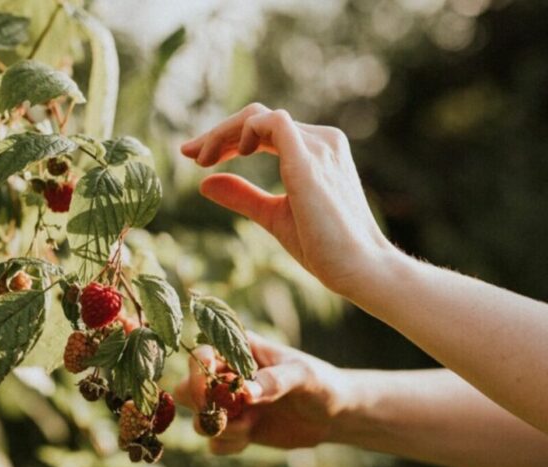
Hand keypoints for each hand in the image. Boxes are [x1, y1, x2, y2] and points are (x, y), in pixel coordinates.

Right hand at [174, 333, 346, 454]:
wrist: (334, 414)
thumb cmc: (320, 382)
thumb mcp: (302, 376)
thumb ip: (274, 381)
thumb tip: (245, 393)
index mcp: (239, 350)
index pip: (201, 354)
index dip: (198, 372)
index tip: (212, 390)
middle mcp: (228, 375)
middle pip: (188, 387)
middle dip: (200, 404)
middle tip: (225, 414)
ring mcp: (230, 405)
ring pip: (198, 417)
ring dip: (219, 427)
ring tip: (249, 425)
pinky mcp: (237, 430)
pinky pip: (215, 442)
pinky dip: (228, 444)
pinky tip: (252, 436)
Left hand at [180, 103, 397, 295]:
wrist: (359, 268)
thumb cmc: (324, 248)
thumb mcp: (274, 216)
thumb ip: (243, 196)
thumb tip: (204, 183)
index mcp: (316, 152)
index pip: (266, 130)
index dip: (228, 138)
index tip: (197, 158)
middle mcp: (321, 141)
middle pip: (259, 117)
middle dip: (219, 133)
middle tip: (188, 153)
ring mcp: (319, 146)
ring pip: (260, 115)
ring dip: (224, 132)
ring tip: (201, 158)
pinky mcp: (310, 159)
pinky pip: (272, 122)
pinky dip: (244, 131)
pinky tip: (233, 155)